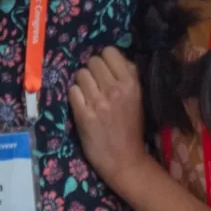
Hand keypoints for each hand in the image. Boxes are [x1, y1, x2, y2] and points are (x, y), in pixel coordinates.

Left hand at [68, 46, 154, 184]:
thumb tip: (115, 58)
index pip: (109, 51)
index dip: (104, 59)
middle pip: (92, 61)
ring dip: (82, 83)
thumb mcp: (138, 97)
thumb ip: (129, 76)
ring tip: (88, 95)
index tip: (105, 71)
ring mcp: (98, 101)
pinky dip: (75, 96)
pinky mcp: (83, 114)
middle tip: (95, 84)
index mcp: (132, 82)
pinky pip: (72, 91)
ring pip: (80, 74)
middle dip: (92, 70)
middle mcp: (115, 88)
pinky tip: (82, 105)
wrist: (124, 158)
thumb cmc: (131, 128)